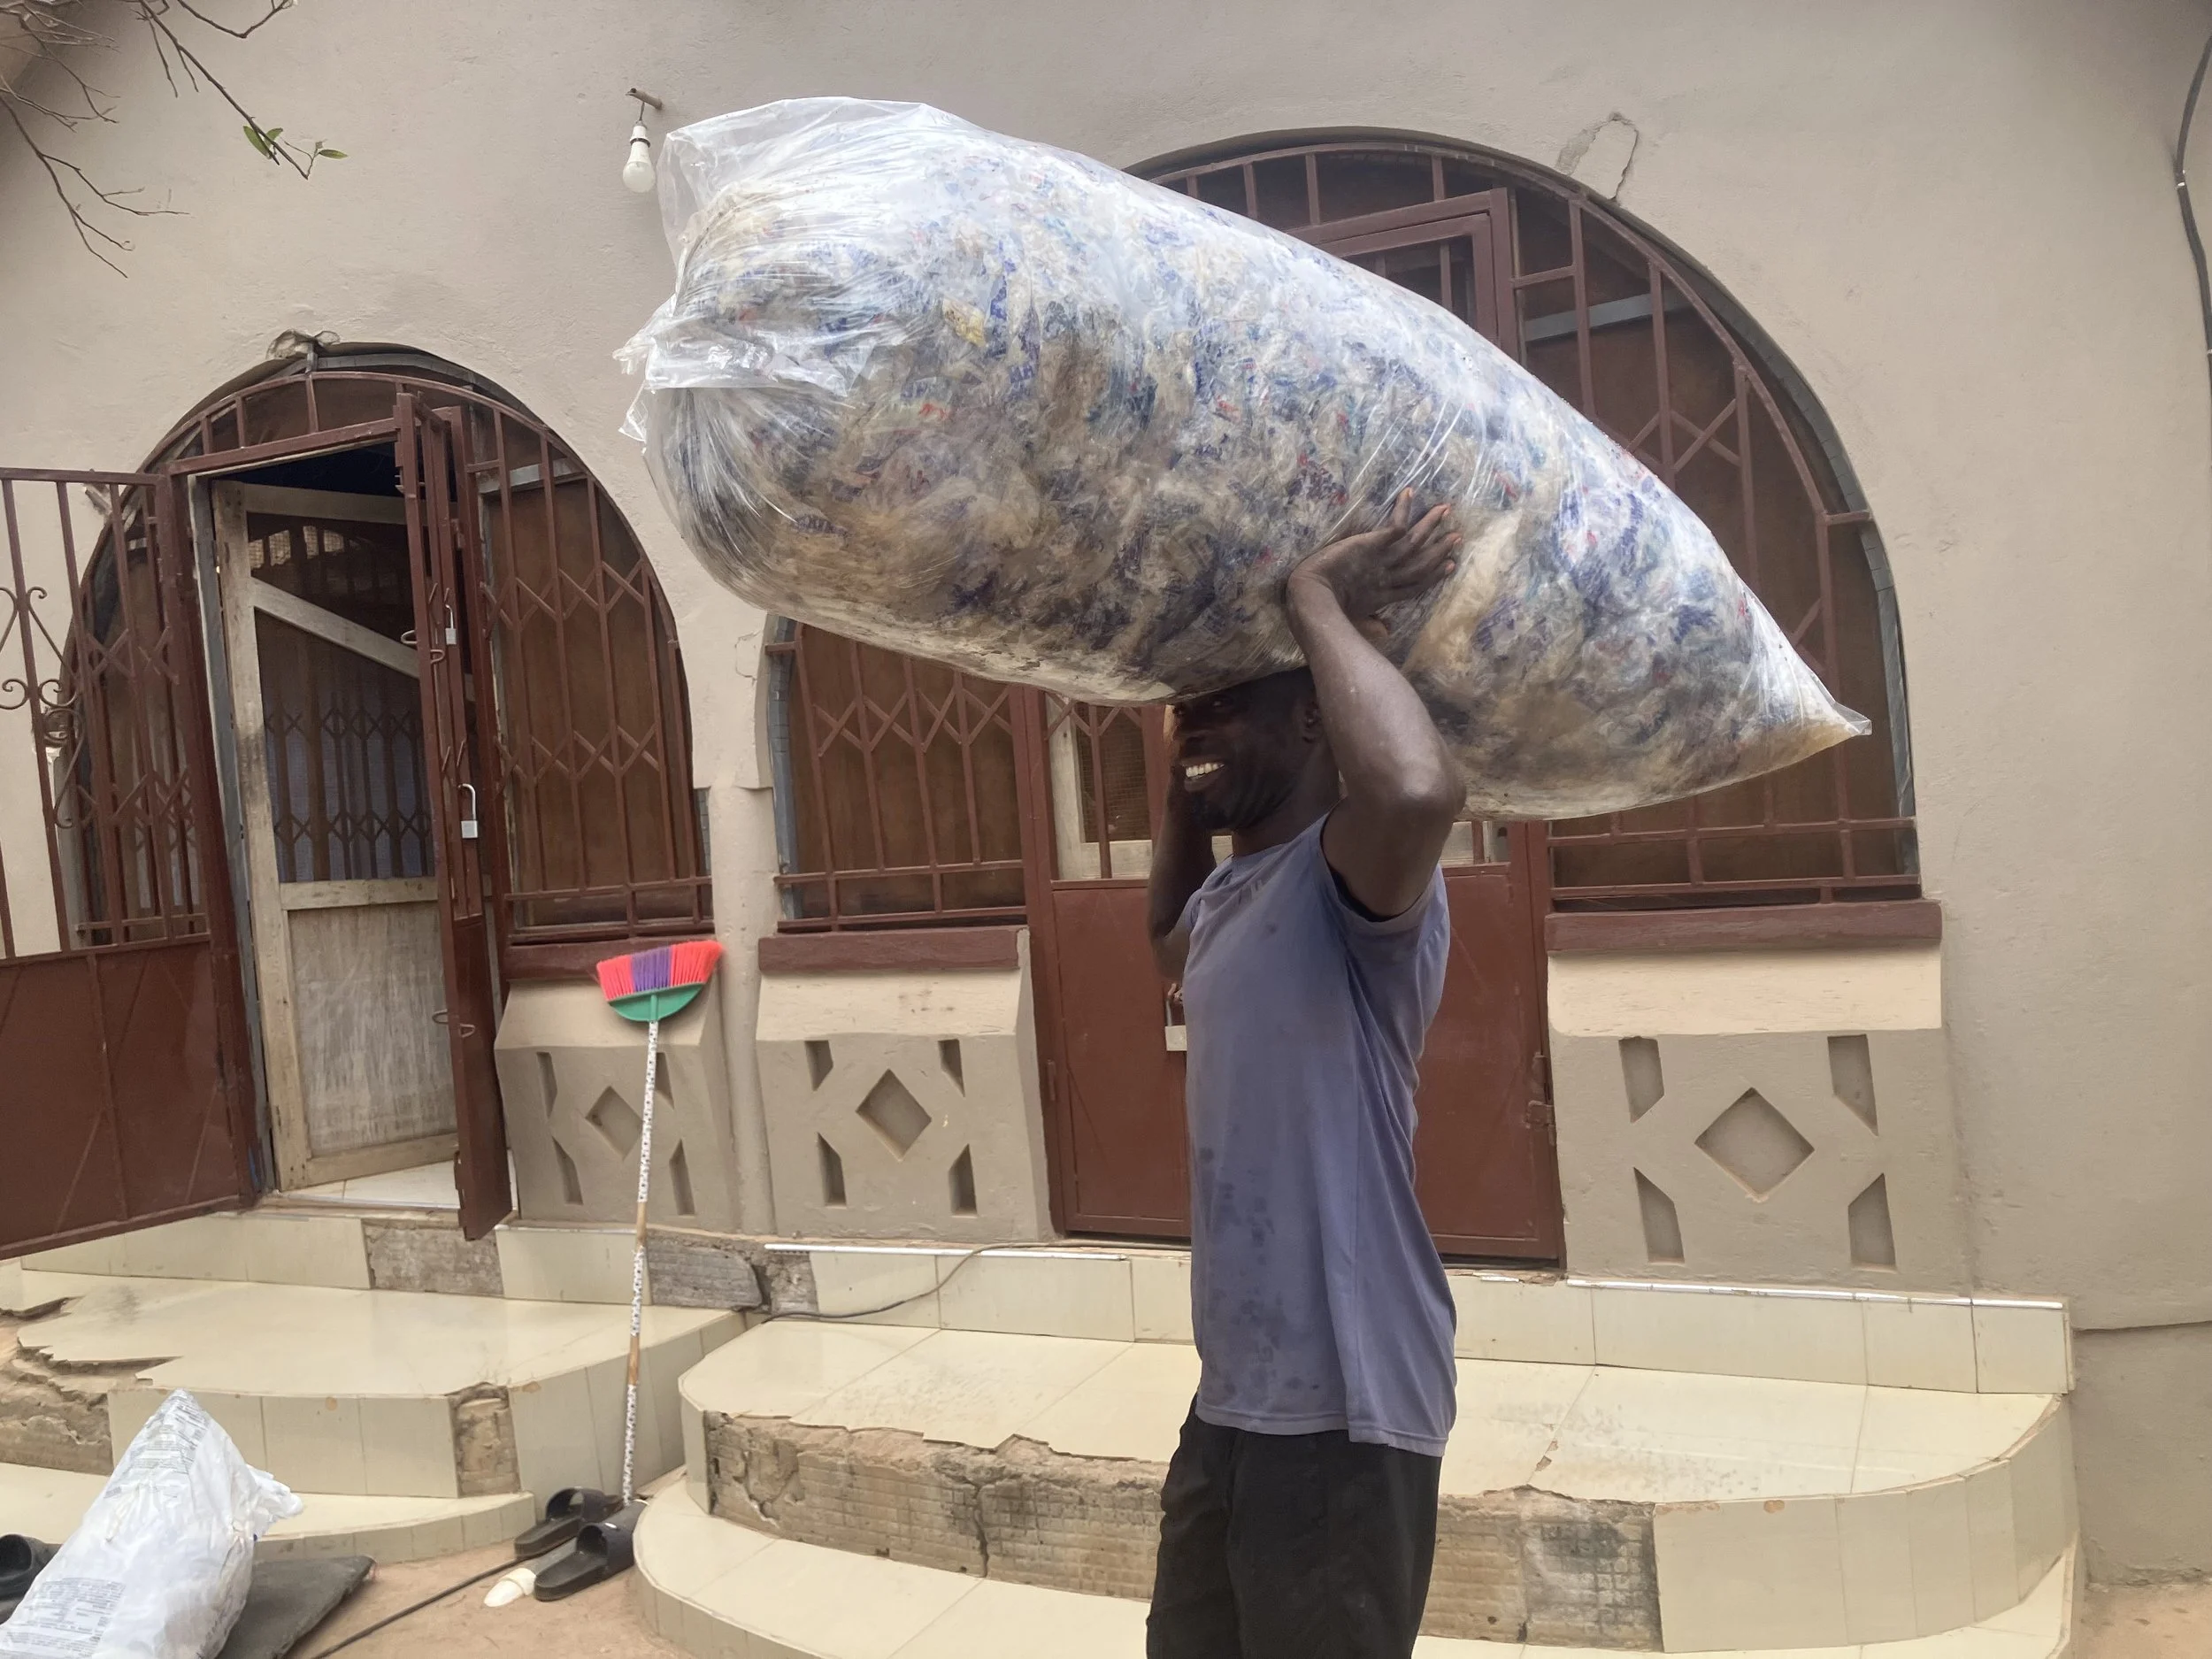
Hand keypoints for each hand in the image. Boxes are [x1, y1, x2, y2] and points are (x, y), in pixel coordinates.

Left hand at [1288, 489, 1459, 640]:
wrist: (1312, 597)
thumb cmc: (1325, 611)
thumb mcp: (1352, 621)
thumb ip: (1369, 624)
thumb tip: (1386, 632)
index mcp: (1382, 596)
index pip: (1414, 585)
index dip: (1433, 575)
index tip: (1449, 565)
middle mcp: (1387, 577)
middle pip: (1420, 563)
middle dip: (1439, 550)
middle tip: (1457, 536)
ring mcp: (1381, 561)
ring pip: (1414, 542)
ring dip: (1430, 525)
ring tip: (1445, 509)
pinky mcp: (1372, 545)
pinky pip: (1395, 525)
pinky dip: (1403, 509)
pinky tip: (1409, 492)